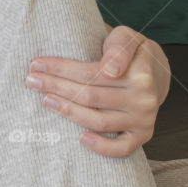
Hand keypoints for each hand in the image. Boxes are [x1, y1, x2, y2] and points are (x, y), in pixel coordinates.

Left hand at [25, 25, 171, 156]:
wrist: (156, 73)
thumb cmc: (131, 52)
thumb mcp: (127, 37)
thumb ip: (118, 47)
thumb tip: (110, 70)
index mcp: (141, 72)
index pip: (93, 73)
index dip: (62, 68)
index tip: (37, 64)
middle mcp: (144, 98)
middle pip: (91, 96)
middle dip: (57, 87)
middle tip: (31, 80)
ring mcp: (143, 120)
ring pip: (99, 121)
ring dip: (68, 112)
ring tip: (45, 100)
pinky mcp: (141, 136)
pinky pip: (121, 149)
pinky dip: (101, 147)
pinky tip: (80, 138)